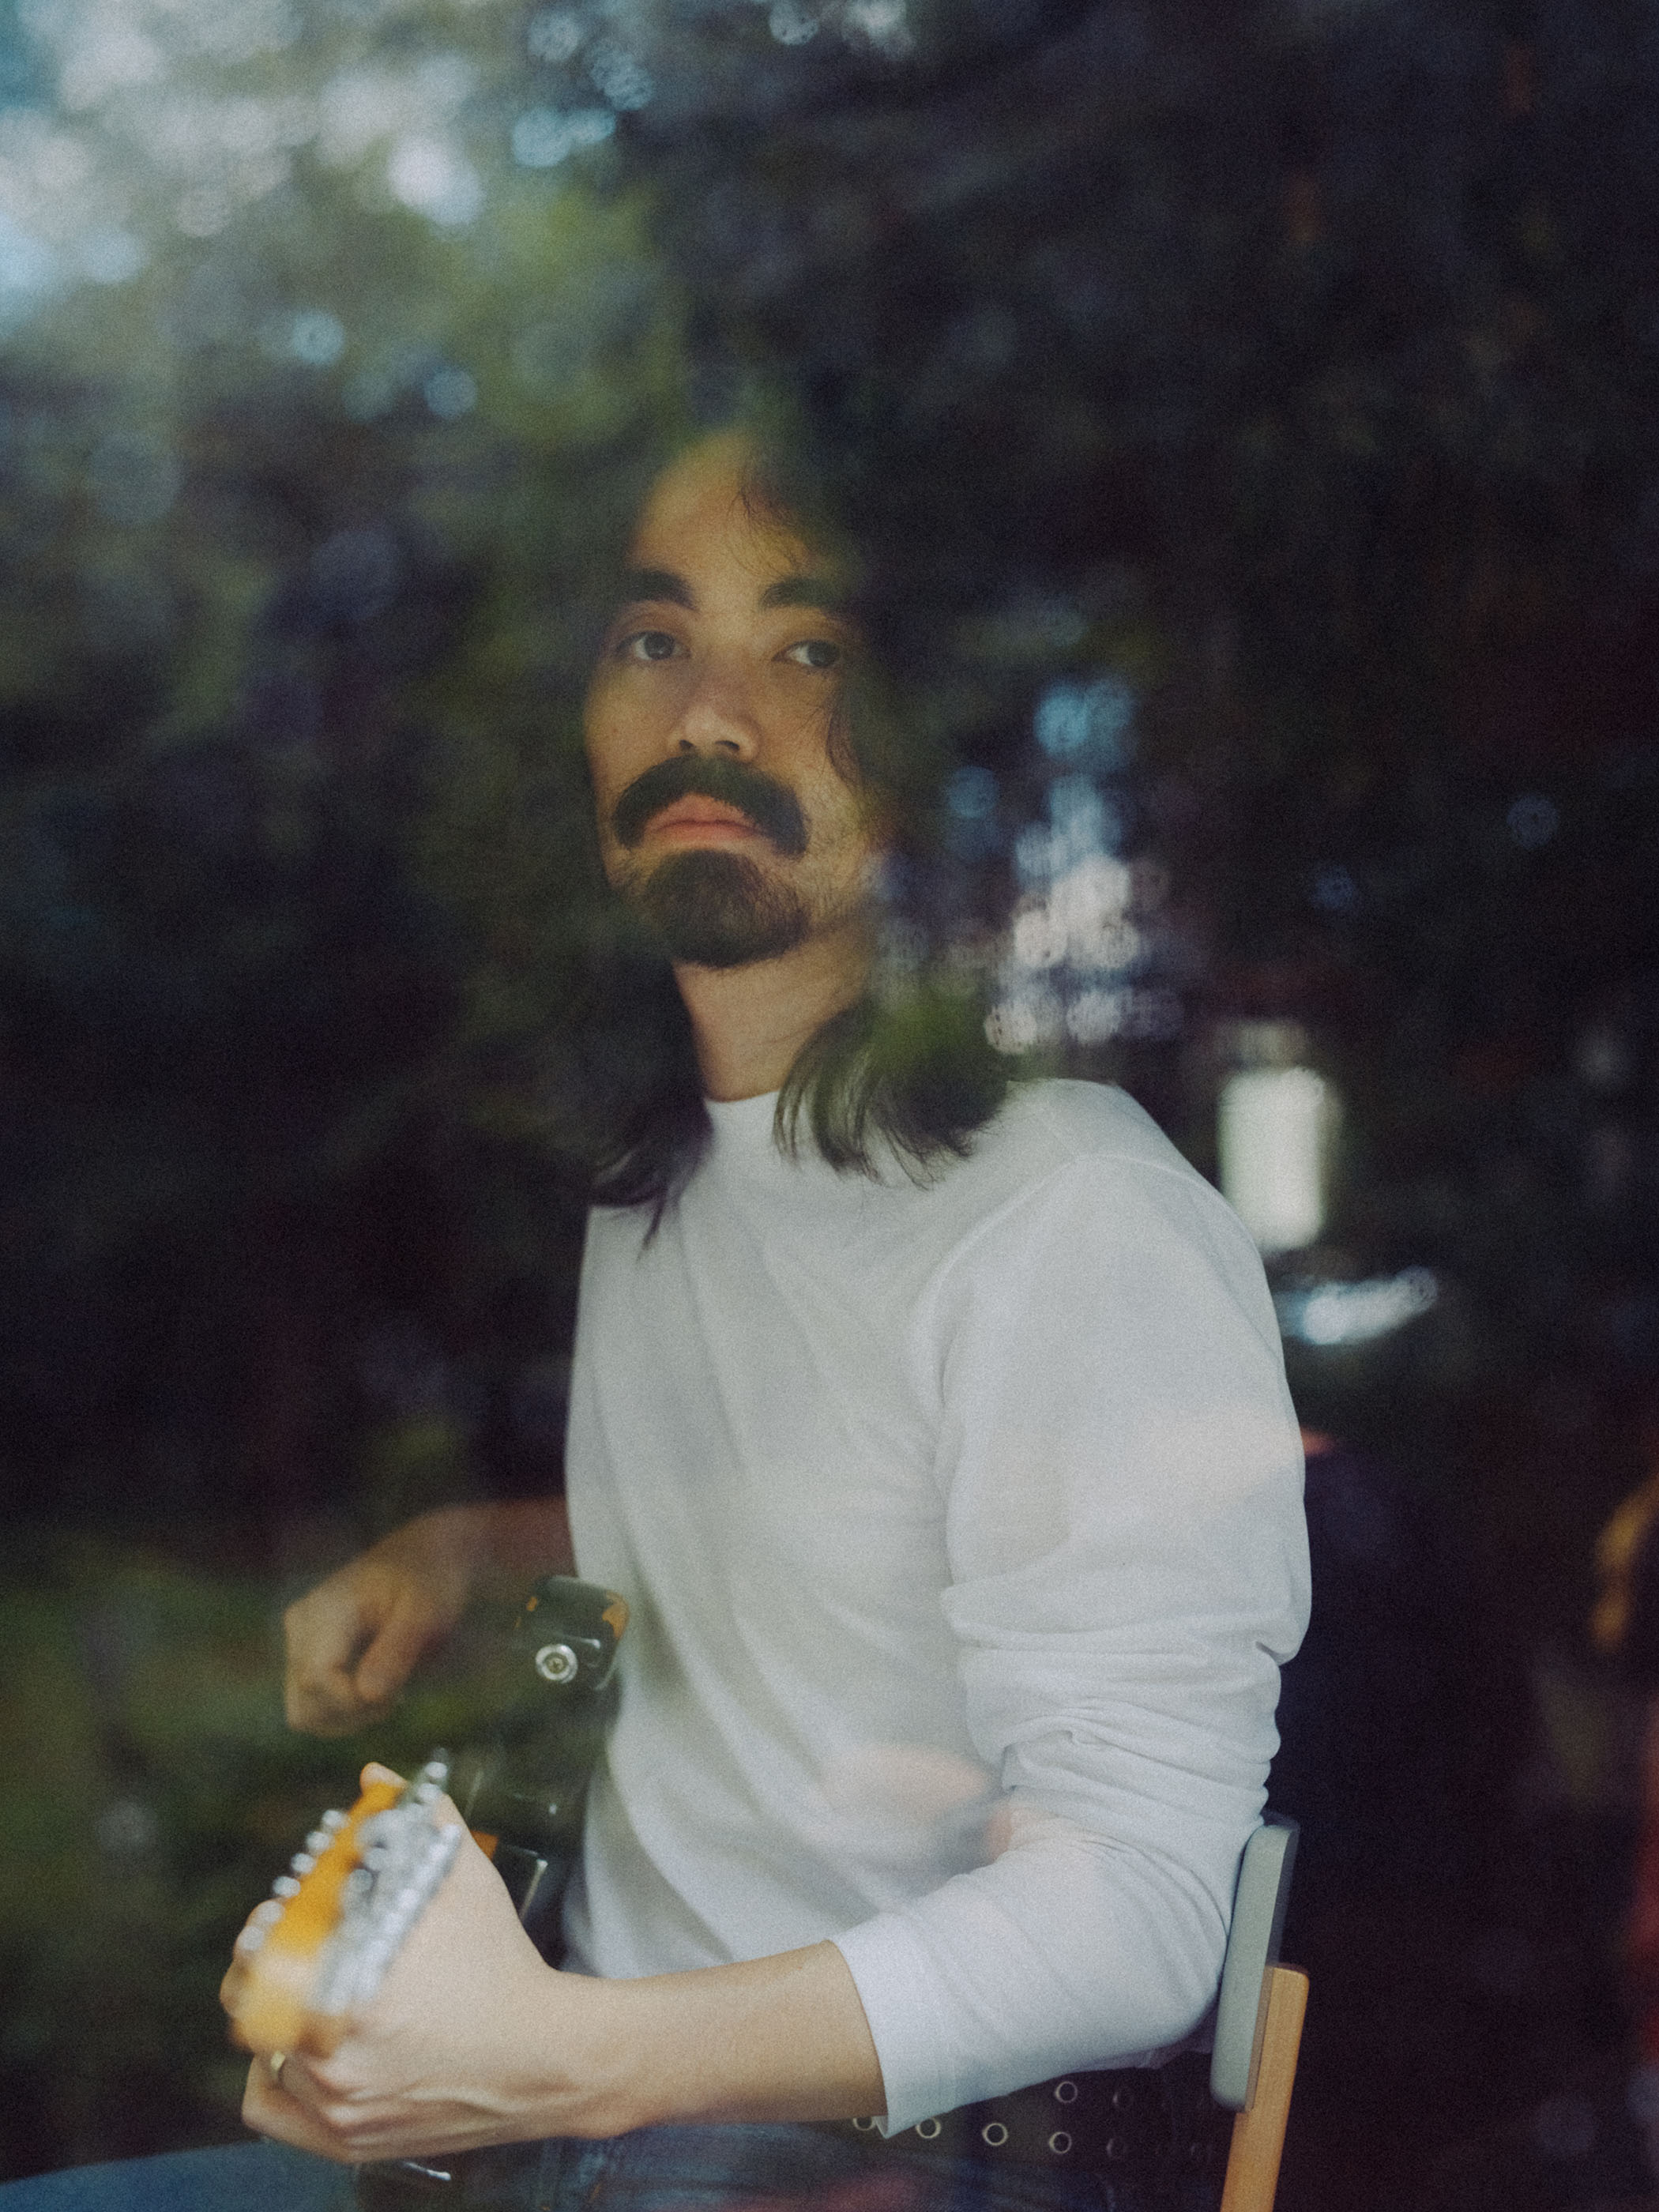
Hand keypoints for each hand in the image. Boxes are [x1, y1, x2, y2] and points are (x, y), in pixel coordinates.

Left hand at [227, 1766, 587, 2163]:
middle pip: (254, 2008)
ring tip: (303, 1990)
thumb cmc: (502, 1967)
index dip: (263, 1932)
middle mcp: (338, 2060)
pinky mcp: (347, 2142)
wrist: (546, 2058)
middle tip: (282, 1947)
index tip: (276, 1914)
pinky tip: (293, 2050)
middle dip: (261, 1971)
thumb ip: (419, 1821)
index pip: (264, 1961)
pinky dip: (271, 2079)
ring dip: (276, 2019)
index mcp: (357, 1993)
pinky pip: (272, 2111)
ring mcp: (341, 2108)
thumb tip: (377, 1776)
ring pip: (265, 2054)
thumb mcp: (466, 1882)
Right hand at [284, 1502, 574, 1737]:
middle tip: (398, 1696)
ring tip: (391, 1692)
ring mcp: (298, 1642)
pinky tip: (378, 1687)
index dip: (355, 1704)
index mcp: (323, 1610)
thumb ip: (398, 1650)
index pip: (317, 1681)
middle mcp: (300, 1626)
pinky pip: (314, 1706)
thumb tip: (368, 1695)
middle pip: (305, 1707)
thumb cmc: (430, 1580)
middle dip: (353, 1716)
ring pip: (304, 1714)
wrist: (427, 1556)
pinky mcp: (307, 1657)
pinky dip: (345, 1711)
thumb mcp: (426, 1610)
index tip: (398, 1697)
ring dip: (348, 1718)